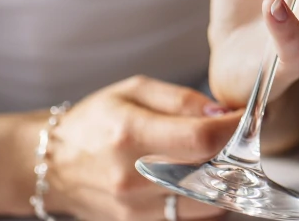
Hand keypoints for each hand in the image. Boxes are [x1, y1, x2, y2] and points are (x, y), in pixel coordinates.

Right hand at [45, 76, 241, 220]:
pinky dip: (204, 203)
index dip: (235, 130)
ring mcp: (134, 208)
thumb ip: (182, 100)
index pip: (202, 139)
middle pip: (210, 176)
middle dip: (235, 157)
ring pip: (206, 206)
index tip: (247, 120)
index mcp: (131, 134)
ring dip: (224, 184)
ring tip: (220, 162)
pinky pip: (188, 220)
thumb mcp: (135, 91)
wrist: (51, 163)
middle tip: (239, 141)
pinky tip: (201, 184)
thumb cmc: (95, 120)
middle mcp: (132, 177)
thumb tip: (222, 113)